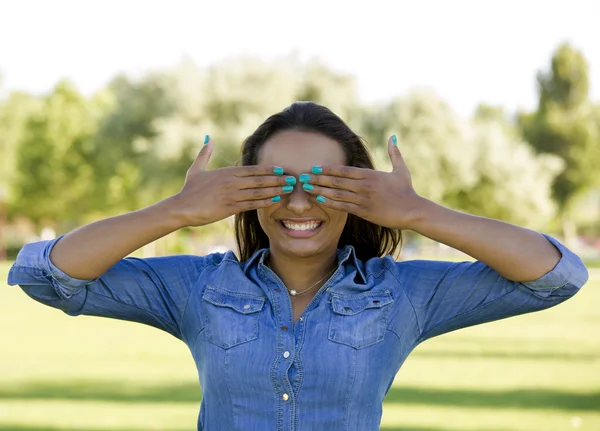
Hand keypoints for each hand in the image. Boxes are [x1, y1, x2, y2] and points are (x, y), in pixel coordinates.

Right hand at [173, 137, 292, 226]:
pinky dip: (264, 202)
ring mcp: (231, 195)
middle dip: (277, 179)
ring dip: (275, 190)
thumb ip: (204, 154)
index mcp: (226, 172)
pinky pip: (251, 204)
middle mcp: (231, 182)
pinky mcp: (230, 207)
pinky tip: (274, 201)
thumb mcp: (196, 169)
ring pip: (258, 191)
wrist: (181, 207)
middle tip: (291, 179)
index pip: (252, 169)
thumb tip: (208, 138)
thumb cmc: (189, 190)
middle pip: (259, 179)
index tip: (281, 169)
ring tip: (288, 190)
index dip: (268, 169)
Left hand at [300, 136, 423, 229]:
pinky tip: (319, 201)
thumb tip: (393, 136)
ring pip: (336, 194)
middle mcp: (364, 186)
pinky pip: (343, 207)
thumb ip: (394, 153)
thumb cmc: (407, 191)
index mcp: (370, 175)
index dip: (327, 169)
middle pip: (336, 181)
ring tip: (306, 189)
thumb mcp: (401, 169)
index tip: (315, 168)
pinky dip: (329, 203)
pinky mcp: (364, 212)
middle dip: (318, 179)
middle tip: (303, 177)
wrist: (413, 211)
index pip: (344, 170)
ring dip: (319, 191)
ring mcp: (363, 200)